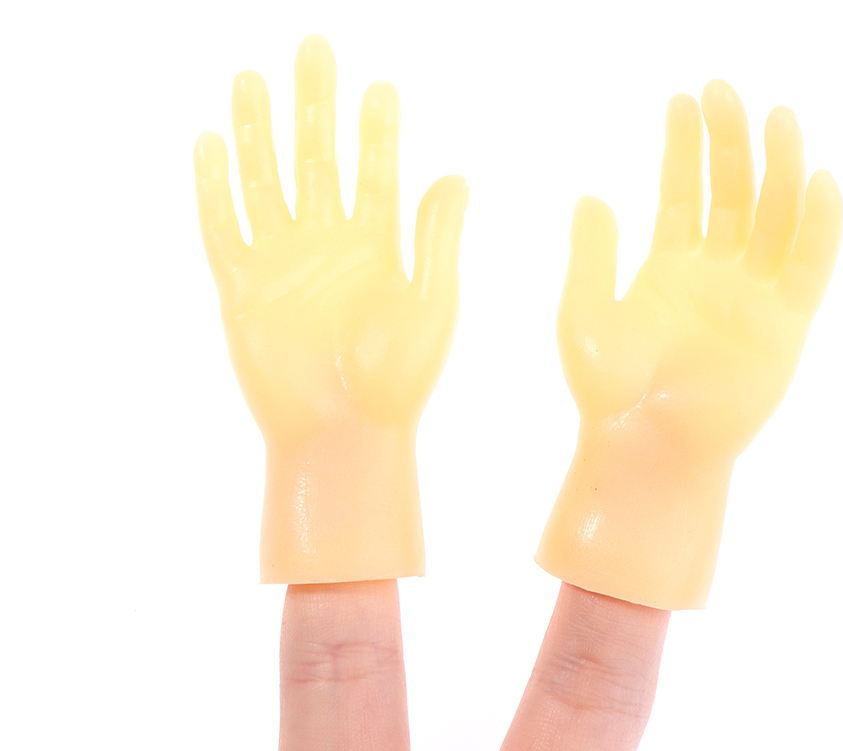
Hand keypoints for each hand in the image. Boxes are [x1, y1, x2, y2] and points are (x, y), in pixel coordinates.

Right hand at [194, 36, 466, 582]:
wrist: (343, 433)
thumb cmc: (395, 379)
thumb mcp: (430, 304)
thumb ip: (436, 240)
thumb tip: (455, 177)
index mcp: (379, 246)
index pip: (376, 171)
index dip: (376, 129)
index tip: (379, 86)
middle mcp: (329, 245)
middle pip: (319, 159)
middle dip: (316, 106)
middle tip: (314, 50)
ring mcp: (284, 263)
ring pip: (267, 180)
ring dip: (260, 132)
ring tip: (253, 79)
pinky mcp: (243, 288)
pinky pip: (224, 227)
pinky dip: (215, 188)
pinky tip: (210, 144)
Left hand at [538, 81, 842, 609]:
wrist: (650, 447)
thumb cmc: (609, 392)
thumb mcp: (583, 318)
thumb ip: (589, 259)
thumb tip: (591, 197)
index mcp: (669, 266)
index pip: (683, 191)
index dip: (685, 145)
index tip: (684, 99)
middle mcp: (715, 273)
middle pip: (731, 192)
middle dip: (730, 141)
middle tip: (725, 92)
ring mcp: (753, 296)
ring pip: (774, 218)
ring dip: (778, 168)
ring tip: (777, 117)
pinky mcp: (786, 325)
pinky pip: (809, 267)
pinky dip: (818, 227)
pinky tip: (817, 182)